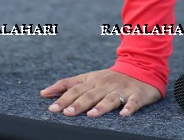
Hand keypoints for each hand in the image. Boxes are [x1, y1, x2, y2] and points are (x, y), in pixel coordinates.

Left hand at [42, 68, 161, 117]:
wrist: (140, 68)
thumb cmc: (109, 78)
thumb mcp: (87, 78)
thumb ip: (67, 85)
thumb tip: (43, 93)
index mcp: (92, 81)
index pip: (75, 89)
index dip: (63, 98)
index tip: (52, 108)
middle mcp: (105, 84)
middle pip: (90, 95)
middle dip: (78, 104)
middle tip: (67, 113)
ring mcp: (121, 89)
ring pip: (110, 98)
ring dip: (101, 106)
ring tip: (91, 115)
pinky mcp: (137, 94)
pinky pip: (133, 101)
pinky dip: (129, 108)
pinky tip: (124, 115)